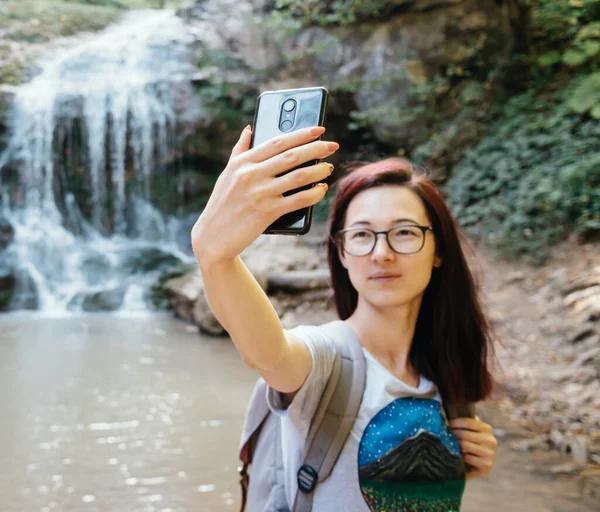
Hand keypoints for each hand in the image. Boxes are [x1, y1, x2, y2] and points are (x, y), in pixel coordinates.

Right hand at [191, 125, 338, 267]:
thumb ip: (239, 150)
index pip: (277, 142)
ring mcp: (260, 193)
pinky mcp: (268, 212)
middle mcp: (251, 175)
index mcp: (242, 162)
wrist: (213, 238)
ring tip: (329, 167)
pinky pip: (298, 200)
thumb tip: (250, 129)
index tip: (319, 129)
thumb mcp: (227, 174)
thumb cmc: (222, 204)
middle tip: (332, 145)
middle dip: (316, 148)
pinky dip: (314, 193)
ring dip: (319, 170)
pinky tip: (321, 188)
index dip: (301, 134)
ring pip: (299, 176)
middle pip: (292, 156)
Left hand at [448, 416, 497, 479]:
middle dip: (452, 434)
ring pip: (465, 445)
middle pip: (464, 434)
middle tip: (444, 435)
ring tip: (450, 445)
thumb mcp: (468, 433)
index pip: (468, 421)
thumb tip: (449, 409)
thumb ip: (464, 423)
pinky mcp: (486, 466)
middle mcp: (491, 440)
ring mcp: (490, 454)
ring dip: (455, 445)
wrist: (474, 469)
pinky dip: (460, 456)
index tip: (446, 424)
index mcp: (487, 429)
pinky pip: (467, 457)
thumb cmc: (468, 447)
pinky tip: (458, 456)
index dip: (454, 422)